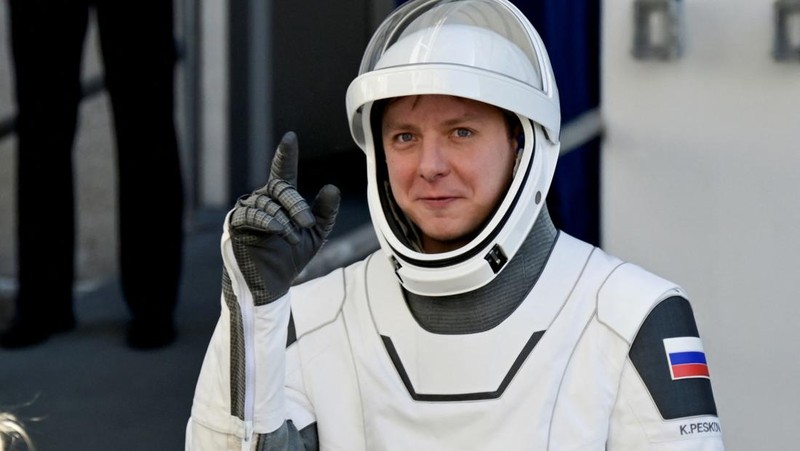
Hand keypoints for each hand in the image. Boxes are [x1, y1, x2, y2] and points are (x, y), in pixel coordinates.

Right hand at [228, 131, 340, 304]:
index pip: (283, 172)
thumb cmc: (290, 257)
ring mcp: (247, 212)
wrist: (272, 285)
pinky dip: (268, 221)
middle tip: (307, 222)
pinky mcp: (236, 225)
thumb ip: (324, 212)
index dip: (286, 155)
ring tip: (294, 237)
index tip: (290, 137)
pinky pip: (251, 215)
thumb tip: (332, 188)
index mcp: (280, 199)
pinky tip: (280, 232)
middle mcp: (262, 200)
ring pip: (267, 203)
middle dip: (295, 203)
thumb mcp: (314, 234)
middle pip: (279, 188)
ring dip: (284, 219)